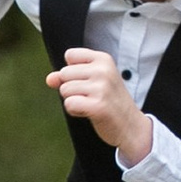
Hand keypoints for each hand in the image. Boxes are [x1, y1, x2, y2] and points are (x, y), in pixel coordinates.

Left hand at [47, 46, 149, 163]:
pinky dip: (75, 111)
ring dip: (73, 100)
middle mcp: (103, 70)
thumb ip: (69, 76)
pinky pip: (69, 104)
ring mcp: (102, 88)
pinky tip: (89, 112)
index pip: (70, 55)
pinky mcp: (98, 105)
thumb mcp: (93, 82)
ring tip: (92, 104)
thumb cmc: (110, 101)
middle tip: (92, 96)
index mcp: (104, 59)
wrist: (131, 126)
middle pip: (64, 74)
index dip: (72, 71)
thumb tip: (49, 79)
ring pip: (65, 90)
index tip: (89, 81)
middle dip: (72, 88)